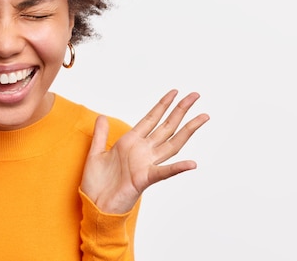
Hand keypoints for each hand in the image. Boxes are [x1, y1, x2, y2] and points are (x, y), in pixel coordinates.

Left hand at [81, 90, 208, 213]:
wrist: (94, 205)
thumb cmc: (96, 183)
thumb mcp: (95, 153)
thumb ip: (100, 135)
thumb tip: (101, 116)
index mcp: (130, 143)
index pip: (151, 119)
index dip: (162, 105)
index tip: (175, 92)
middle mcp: (142, 151)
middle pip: (166, 127)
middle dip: (180, 110)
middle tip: (195, 95)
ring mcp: (145, 164)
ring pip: (171, 144)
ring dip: (187, 130)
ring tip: (202, 117)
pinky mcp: (143, 179)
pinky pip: (163, 172)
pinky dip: (177, 168)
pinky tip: (192, 163)